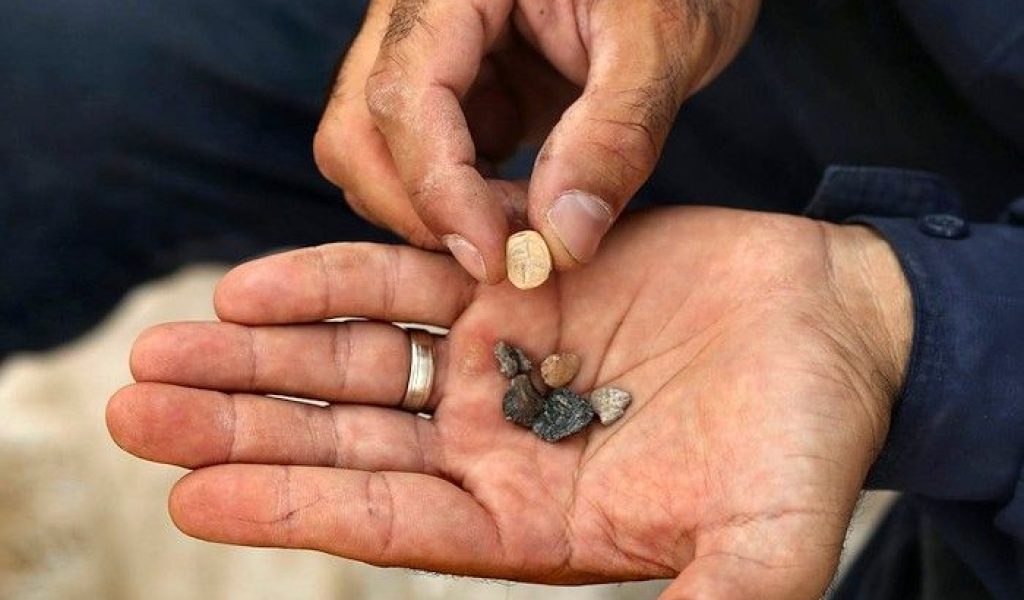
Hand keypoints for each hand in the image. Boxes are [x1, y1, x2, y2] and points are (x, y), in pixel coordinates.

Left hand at [108, 207, 909, 598]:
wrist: (840, 328)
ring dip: (260, 351)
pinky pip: (403, 279)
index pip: (385, 519)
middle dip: (241, 423)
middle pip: (343, 437)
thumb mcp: (758, 558)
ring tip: (166, 345)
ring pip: (353, 357)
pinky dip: (331, 279)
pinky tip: (257, 282)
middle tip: (138, 406)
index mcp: (530, 517)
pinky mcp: (513, 278)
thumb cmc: (808, 446)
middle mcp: (495, 439)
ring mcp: (498, 355)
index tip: (193, 492)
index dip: (292, 506)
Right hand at [314, 0, 759, 280]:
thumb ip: (614, 137)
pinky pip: (421, 160)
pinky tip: (519, 214)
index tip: (496, 262)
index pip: (405, 92)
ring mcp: (430, 55)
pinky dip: (458, 203)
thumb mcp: (663, 45)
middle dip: (420, 210)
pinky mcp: (456, 90)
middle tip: (508, 255)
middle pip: (359, 129)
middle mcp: (418, 15)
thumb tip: (562, 242)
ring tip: (524, 231)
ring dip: (434, 212)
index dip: (439, 189)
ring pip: (374, 152)